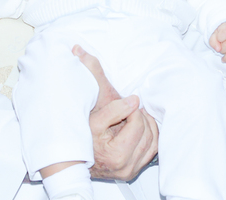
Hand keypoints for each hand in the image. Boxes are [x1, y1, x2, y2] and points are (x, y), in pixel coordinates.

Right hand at [74, 45, 158, 180]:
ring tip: (134, 116)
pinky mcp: (133, 171)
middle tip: (129, 108)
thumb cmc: (81, 132)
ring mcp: (130, 170)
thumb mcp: (89, 107)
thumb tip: (85, 55)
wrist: (72, 156)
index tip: (127, 102)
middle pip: (148, 133)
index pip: (137, 124)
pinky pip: (152, 151)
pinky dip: (149, 136)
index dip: (132, 109)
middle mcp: (125, 166)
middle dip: (140, 117)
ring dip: (147, 125)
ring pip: (152, 142)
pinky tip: (139, 126)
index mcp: (115, 153)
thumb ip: (91, 77)